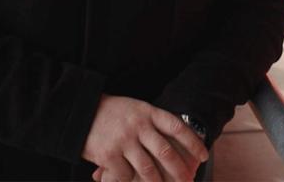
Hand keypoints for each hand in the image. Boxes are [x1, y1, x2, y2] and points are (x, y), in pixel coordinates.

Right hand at [82, 95, 208, 181]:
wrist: (79, 109)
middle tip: (188, 180)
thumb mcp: (135, 108)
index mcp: (148, 112)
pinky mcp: (109, 155)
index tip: (204, 156)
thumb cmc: (111, 111)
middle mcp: (138, 126)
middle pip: (165, 152)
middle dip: (180, 170)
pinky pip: (125, 175)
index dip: (193, 143)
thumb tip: (176, 139)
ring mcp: (124, 140)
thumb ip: (152, 122)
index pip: (177, 128)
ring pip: (148, 169)